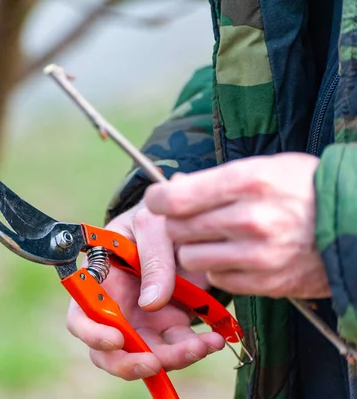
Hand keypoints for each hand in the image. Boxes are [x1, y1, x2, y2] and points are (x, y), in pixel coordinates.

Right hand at [66, 202, 224, 380]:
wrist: (188, 220)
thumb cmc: (158, 216)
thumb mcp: (153, 225)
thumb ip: (153, 259)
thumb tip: (151, 304)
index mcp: (100, 279)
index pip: (81, 315)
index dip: (92, 333)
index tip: (116, 340)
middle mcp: (115, 305)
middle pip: (108, 349)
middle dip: (129, 362)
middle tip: (155, 362)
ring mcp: (141, 319)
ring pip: (145, 356)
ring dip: (171, 359)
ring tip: (201, 345)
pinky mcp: (168, 326)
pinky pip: (177, 349)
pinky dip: (194, 350)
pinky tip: (213, 340)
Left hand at [144, 153, 330, 298]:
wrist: (354, 223)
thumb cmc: (303, 188)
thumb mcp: (263, 167)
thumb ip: (214, 180)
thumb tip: (170, 189)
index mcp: (247, 181)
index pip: (174, 199)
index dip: (158, 200)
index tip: (159, 200)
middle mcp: (249, 219)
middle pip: (177, 229)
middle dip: (176, 224)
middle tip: (189, 219)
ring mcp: (258, 254)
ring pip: (190, 257)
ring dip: (195, 249)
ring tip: (215, 238)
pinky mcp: (266, 282)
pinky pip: (217, 278)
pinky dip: (219, 268)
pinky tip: (236, 255)